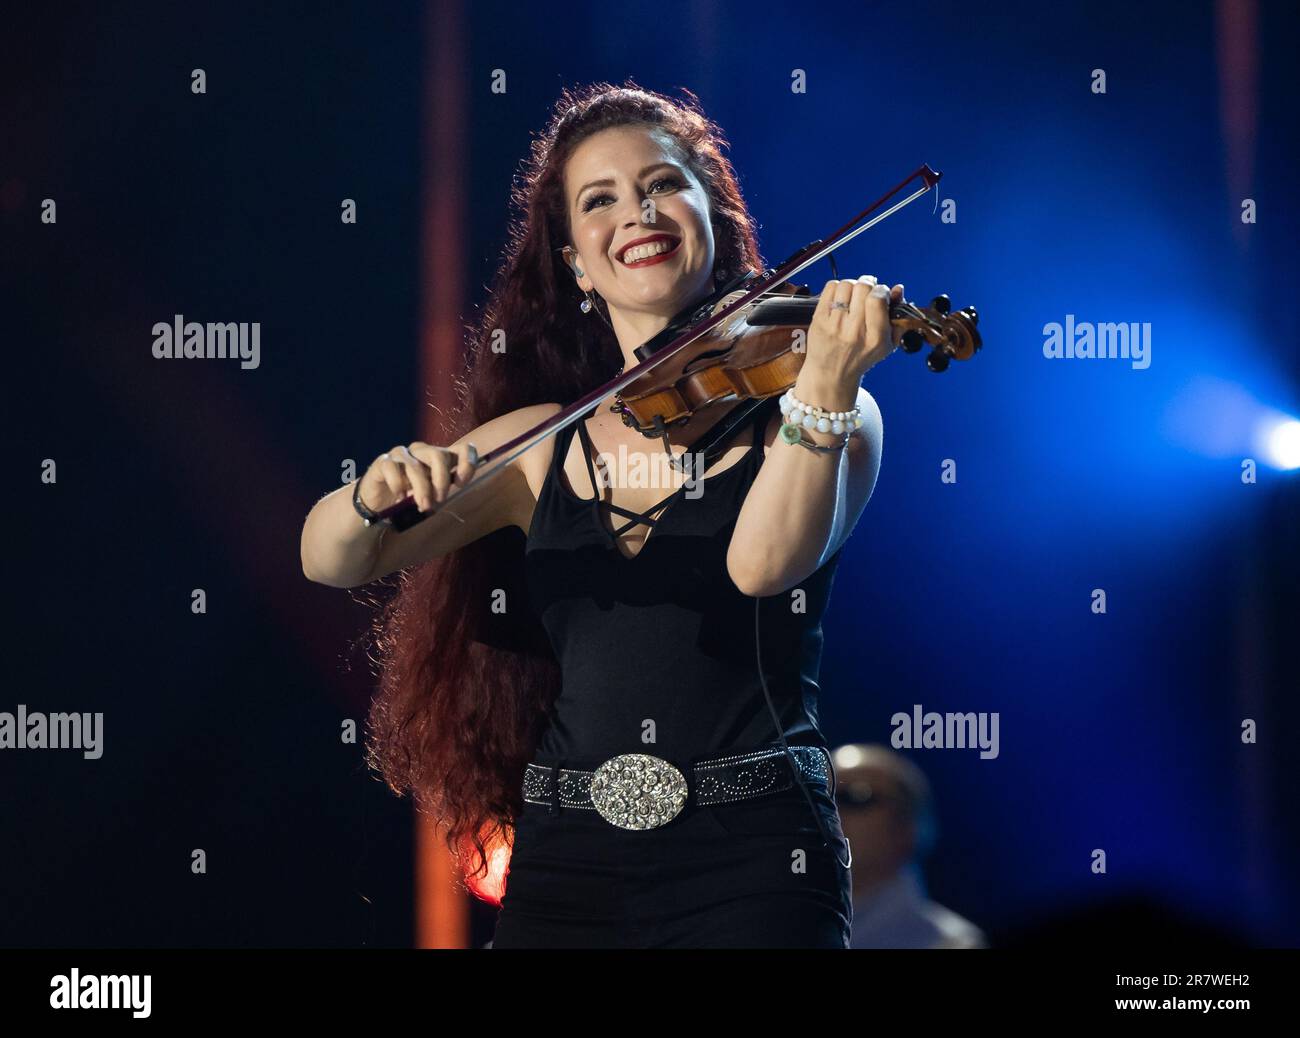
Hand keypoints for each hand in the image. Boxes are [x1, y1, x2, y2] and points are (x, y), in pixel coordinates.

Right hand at [356, 441, 479, 514]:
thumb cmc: (410, 496)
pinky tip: (400, 496)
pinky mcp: (383, 462)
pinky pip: (392, 469)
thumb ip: (443, 489)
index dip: (466, 464)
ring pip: (415, 466)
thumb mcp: (432, 494)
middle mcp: (422, 451)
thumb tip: (452, 491)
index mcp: (439, 457)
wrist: (379, 501)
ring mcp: (401, 454)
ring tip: (422, 505)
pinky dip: (398, 485)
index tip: (460, 484)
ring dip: (421, 488)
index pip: (462, 449)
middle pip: (438, 455)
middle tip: (439, 499)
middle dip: (441, 480)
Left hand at [804, 275, 903, 386]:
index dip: (881, 290)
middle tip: (866, 293)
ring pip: (846, 285)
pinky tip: (840, 299)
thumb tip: (898, 288)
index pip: (878, 298)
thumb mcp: (887, 344)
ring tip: (853, 297)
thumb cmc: (861, 357)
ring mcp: (835, 325)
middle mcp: (854, 331)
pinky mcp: (819, 320)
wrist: (832, 373)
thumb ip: (897, 316)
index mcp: (875, 338)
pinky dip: (837, 288)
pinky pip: (830, 288)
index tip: (880, 294)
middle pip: (863, 287)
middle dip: (867, 285)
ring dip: (852, 286)